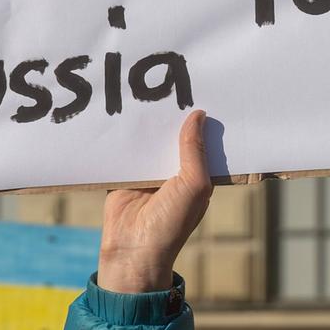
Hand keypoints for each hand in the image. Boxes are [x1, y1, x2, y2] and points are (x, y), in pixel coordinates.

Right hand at [97, 109, 212, 293]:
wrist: (132, 248)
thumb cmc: (171, 223)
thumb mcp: (194, 184)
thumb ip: (194, 150)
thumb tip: (198, 115)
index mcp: (196, 176)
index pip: (202, 142)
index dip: (204, 122)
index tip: (205, 91)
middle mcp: (174, 172)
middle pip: (174, 136)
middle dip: (174, 116)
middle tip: (176, 81)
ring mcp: (148, 172)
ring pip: (150, 140)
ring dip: (148, 123)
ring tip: (148, 91)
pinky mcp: (124, 174)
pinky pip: (125, 149)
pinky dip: (124, 135)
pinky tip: (124, 112)